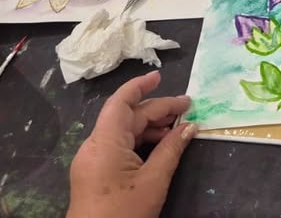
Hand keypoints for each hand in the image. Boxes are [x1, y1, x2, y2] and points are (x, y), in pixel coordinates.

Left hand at [66, 71, 195, 217]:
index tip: (161, 76)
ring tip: (178, 128)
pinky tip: (160, 146)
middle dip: (156, 109)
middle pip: (126, 117)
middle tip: (187, 108)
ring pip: (122, 132)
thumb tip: (190, 126)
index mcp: (104, 143)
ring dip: (149, 126)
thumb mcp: (154, 181)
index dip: (140, 86)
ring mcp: (91, 160)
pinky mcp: (93, 173)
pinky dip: (139, 141)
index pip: (120, 102)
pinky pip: (117, 146)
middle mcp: (94, 146)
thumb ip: (171, 149)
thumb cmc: (124, 212)